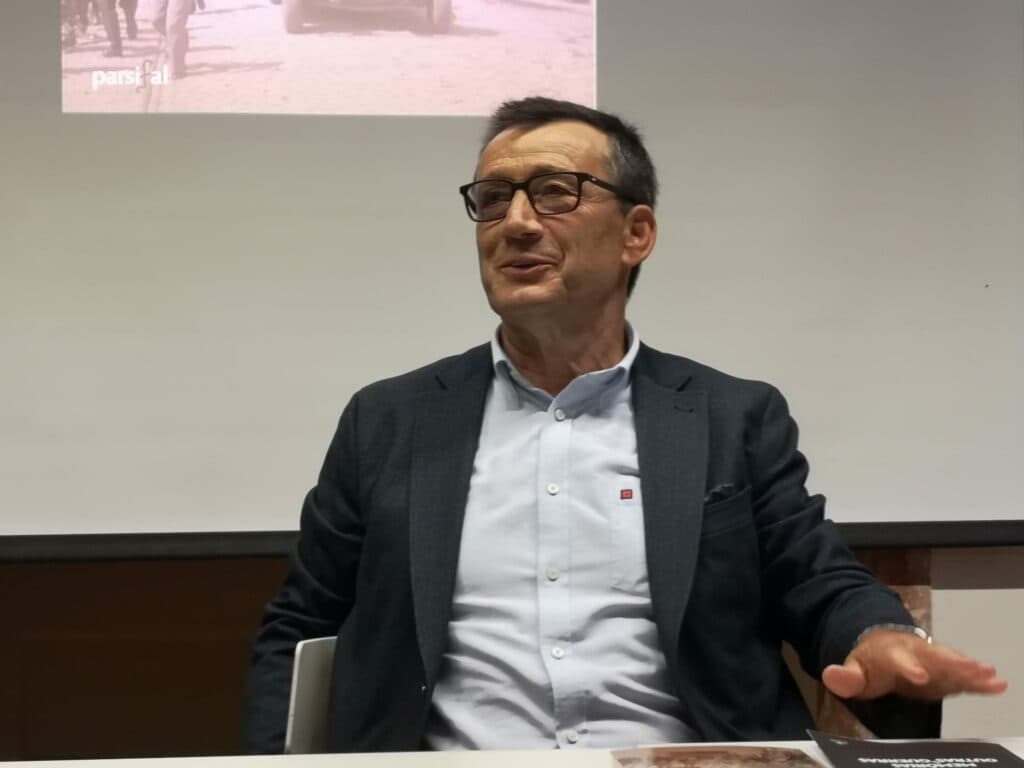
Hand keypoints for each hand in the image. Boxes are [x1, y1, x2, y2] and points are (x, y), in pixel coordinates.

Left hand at [822, 629, 1007, 699]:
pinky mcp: (946, 671)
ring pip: (953, 663)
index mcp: (891, 653)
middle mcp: (917, 652)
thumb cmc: (871, 663)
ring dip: (971, 669)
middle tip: (972, 668)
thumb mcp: (854, 671)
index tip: (919, 676)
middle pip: (935, 657)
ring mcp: (934, 659)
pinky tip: (998, 684)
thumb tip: (830, 675)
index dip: (908, 667)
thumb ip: (845, 677)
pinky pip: (964, 675)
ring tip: (990, 674)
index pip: (898, 660)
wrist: (885, 646)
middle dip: (952, 663)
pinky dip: (980, 680)